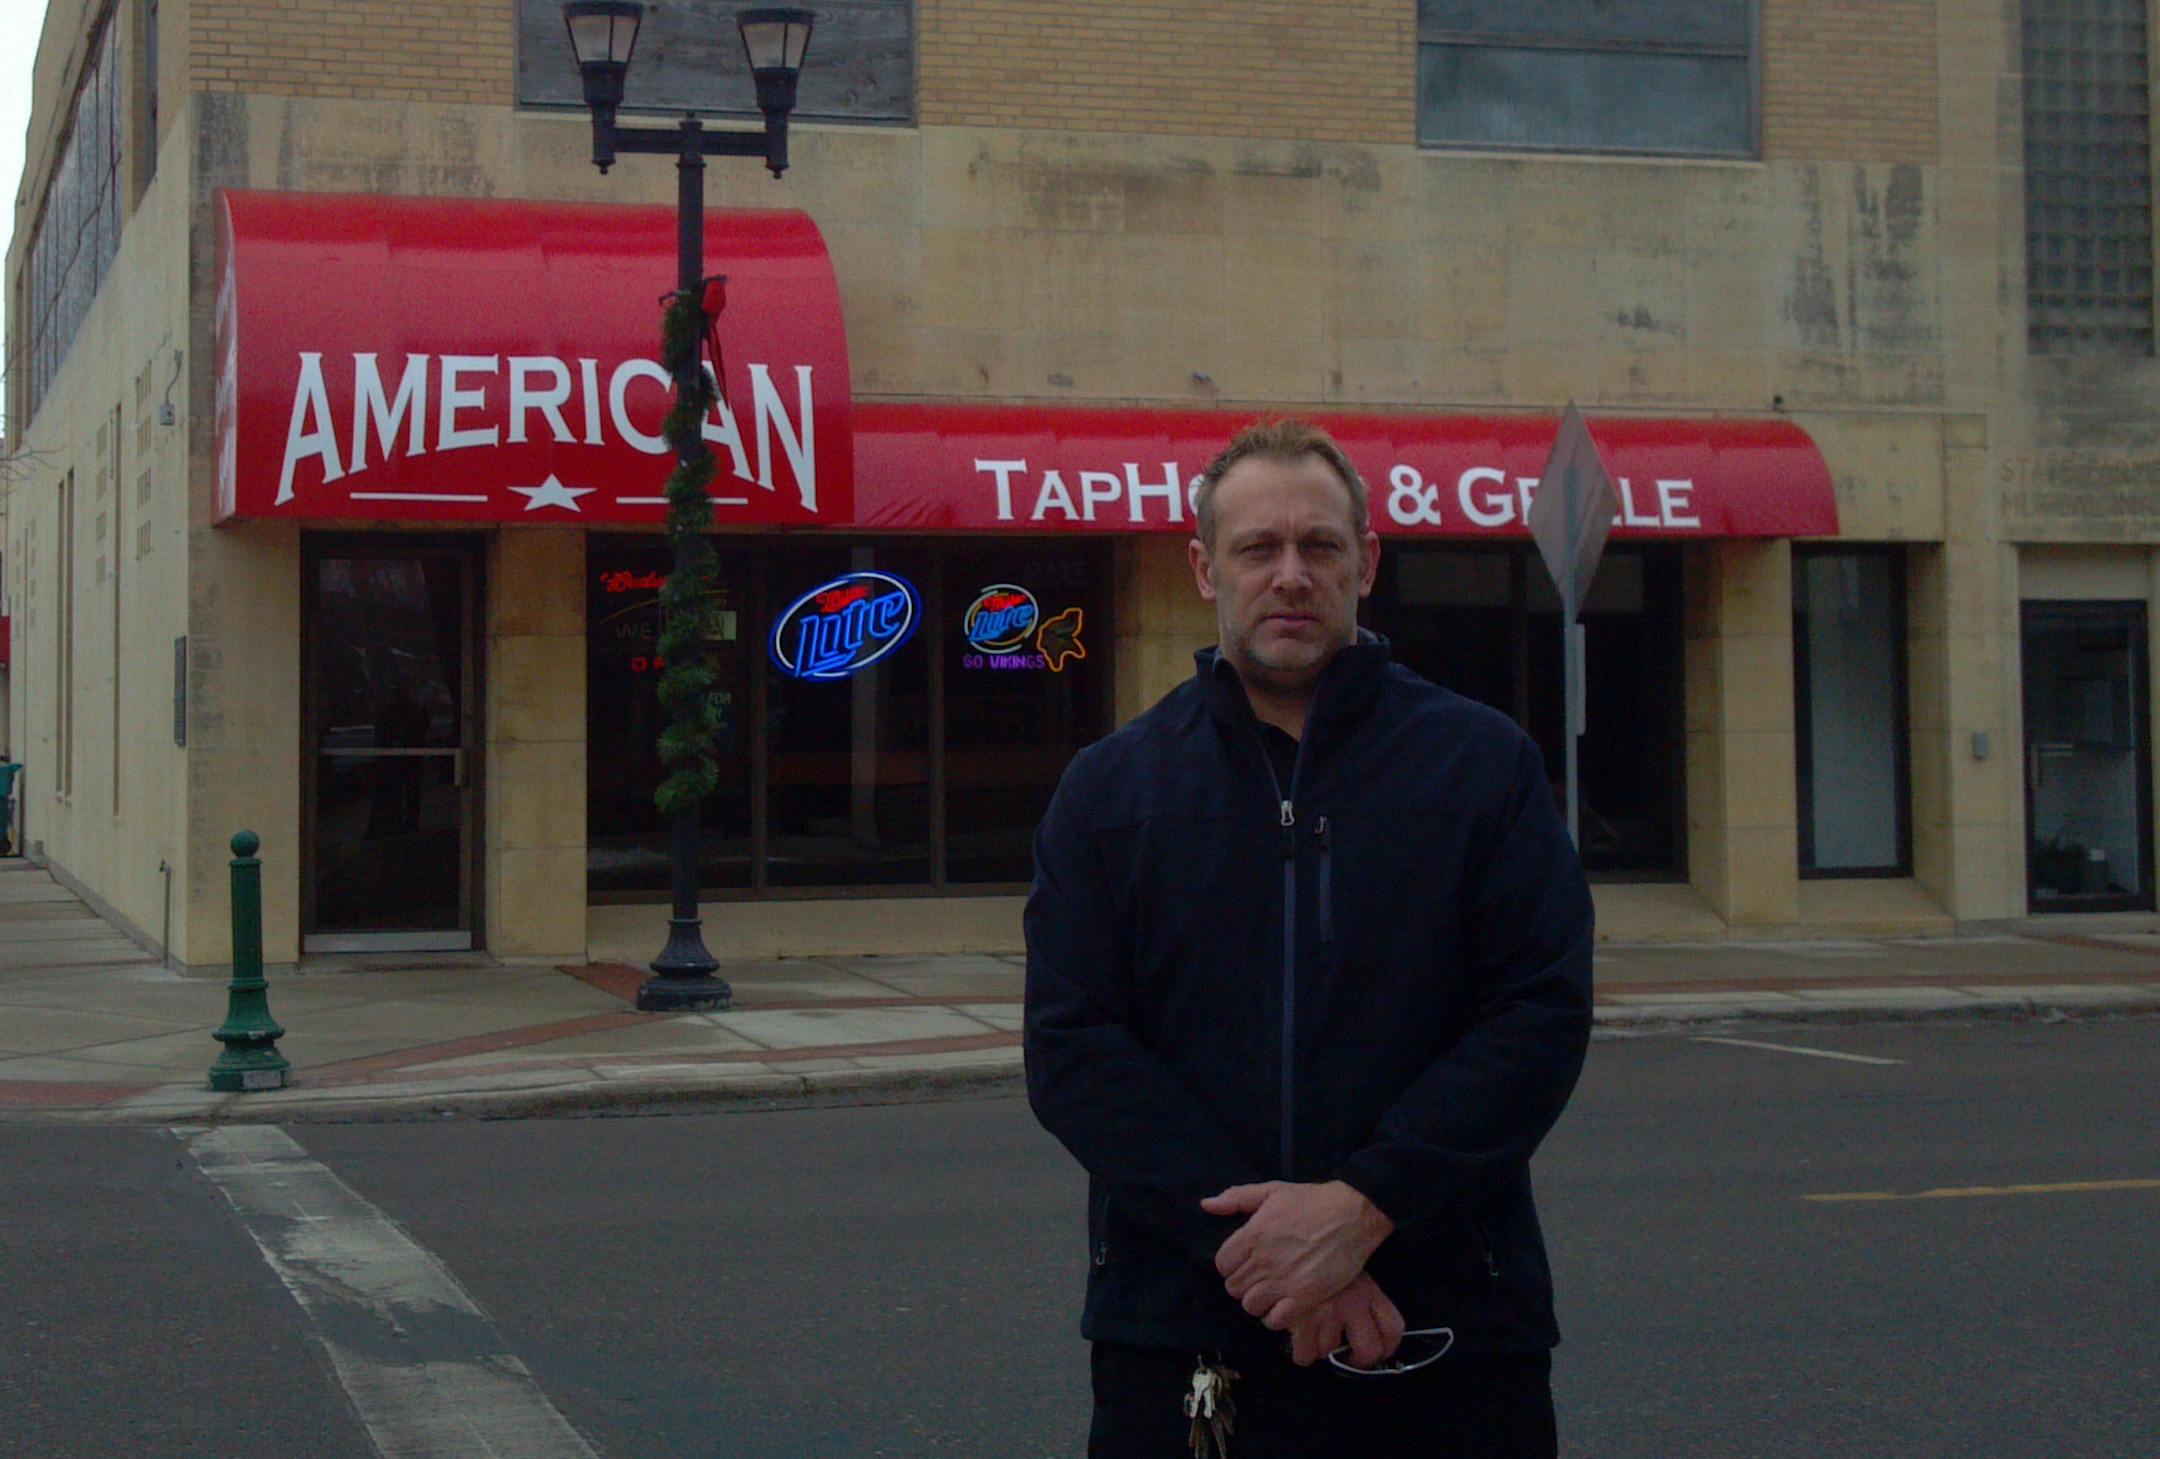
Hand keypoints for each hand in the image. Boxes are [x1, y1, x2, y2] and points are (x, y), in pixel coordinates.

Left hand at [1201, 1180, 1395, 1329]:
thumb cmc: (1312, 1201)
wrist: (1353, 1214)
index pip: (1222, 1264)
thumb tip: (1206, 1205)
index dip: (1231, 1265)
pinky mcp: (1304, 1298)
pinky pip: (1274, 1320)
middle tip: (1259, 1277)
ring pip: (1250, 1305)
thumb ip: (1236, 1198)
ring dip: (1257, 1301)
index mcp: (1252, 1234)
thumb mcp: (1272, 1190)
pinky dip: (1274, 1317)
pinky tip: (1283, 1305)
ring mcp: (1283, 1281)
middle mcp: (1263, 1260)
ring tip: (1271, 1292)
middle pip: (1234, 1287)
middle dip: (1243, 1283)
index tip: (1245, 1262)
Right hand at [1287, 1270, 1404, 1367]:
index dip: (1387, 1348)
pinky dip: (1301, 1351)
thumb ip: (1362, 1298)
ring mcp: (1327, 1314)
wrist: (1290, 1245)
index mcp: (1368, 1291)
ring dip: (1320, 1348)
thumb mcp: (1348, 1271)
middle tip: (1346, 1355)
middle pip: (1368, 1351)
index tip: (1377, 1352)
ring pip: (1330, 1352)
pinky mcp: (1302, 1321)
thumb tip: (1366, 1331)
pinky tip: (1298, 1336)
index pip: (1393, 1328)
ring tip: (1312, 1332)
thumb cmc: (1319, 1260)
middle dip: (1357, 1360)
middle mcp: (1352, 1304)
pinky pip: (1305, 1355)